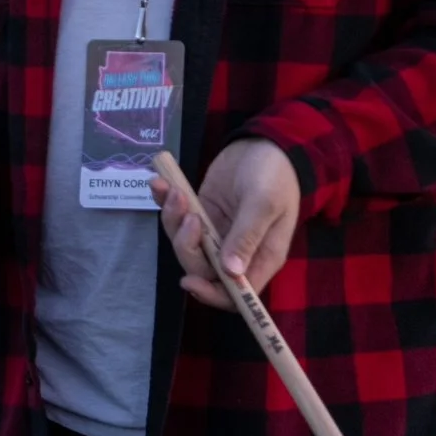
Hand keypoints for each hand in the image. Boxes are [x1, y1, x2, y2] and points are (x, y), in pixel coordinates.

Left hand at [151, 139, 299, 310]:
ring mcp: (216, 232)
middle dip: (187, 245)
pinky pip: (178, 217)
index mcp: (259, 258)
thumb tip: (230, 273)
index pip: (234, 295)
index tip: (189, 280)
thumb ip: (246, 236)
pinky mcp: (202, 211)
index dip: (210, 294)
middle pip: (201, 268)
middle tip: (188, 214)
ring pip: (185, 244)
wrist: (267, 141)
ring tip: (174, 191)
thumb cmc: (276, 174)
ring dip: (174, 221)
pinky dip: (166, 203)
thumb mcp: (265, 203)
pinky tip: (159, 184)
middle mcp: (235, 252)